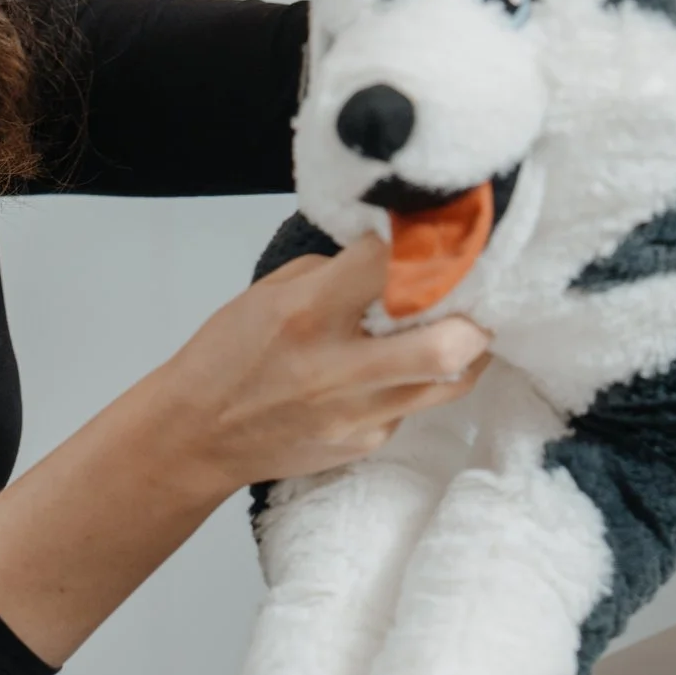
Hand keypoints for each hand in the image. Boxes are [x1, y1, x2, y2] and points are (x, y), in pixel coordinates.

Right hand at [153, 234, 490, 492]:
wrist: (197, 436)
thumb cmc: (227, 354)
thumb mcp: (267, 293)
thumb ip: (332, 273)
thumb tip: (390, 258)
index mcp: (309, 312)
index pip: (391, 264)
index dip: (425, 241)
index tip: (441, 230)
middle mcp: (341, 367)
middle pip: (448, 344)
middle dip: (477, 313)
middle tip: (478, 294)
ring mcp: (360, 414)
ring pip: (452, 381)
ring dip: (468, 350)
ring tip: (463, 327)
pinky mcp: (368, 444)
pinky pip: (415, 407)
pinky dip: (417, 383)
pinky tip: (398, 370)